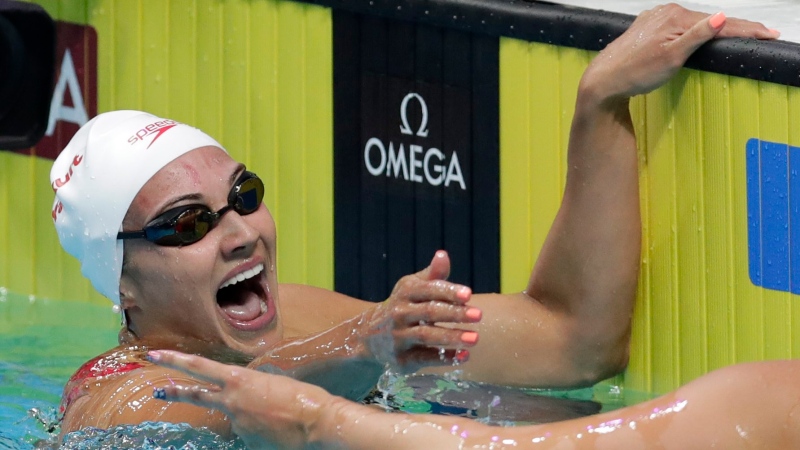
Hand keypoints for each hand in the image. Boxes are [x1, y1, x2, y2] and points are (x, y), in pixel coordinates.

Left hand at [149, 350, 327, 449]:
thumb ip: (255, 387)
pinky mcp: (246, 444)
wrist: (318, 424)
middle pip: (197, 395)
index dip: (175, 360)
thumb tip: (248, 396)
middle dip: (176, 391)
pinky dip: (260, 432)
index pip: (199, 367)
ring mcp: (237, 425)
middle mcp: (232, 402)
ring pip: (236, 419)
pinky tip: (279, 432)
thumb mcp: (276, 382)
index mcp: (239, 380)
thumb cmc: (304, 397)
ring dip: (250, 417)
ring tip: (277, 417)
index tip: (155, 355)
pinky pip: (249, 435)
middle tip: (159, 390)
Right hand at [359, 250, 480, 372]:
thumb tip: (443, 255)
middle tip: (479, 314)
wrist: (370, 334)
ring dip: (452, 337)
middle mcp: (399, 313)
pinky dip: (445, 358)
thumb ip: (433, 274)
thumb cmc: (404, 305)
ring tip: (475, 338)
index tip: (468, 294)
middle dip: (455, 313)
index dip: (448, 291)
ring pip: (427, 336)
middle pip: (429, 312)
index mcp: (405, 292)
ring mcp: (399, 337)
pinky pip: (425, 358)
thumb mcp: (413, 287)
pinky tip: (464, 356)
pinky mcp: (401, 358)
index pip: (428, 289)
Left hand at [582, 4, 778, 101]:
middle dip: (736, 27)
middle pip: (708, 20)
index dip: (746, 30)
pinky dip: (696, 31)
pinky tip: (705, 33)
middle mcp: (666, 12)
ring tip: (742, 32)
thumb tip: (722, 16)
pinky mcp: (648, 28)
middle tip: (763, 33)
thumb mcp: (672, 57)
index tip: (768, 34)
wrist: (604, 81)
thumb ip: (698, 36)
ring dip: (717, 28)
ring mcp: (655, 19)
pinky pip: (679, 27)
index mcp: (675, 17)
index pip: (719, 24)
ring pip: (694, 23)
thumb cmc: (635, 73)